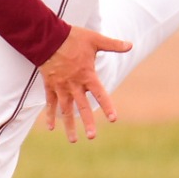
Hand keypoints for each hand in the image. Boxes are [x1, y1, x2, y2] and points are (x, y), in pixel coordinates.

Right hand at [39, 25, 131, 142]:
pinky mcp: (49, 86)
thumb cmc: (72, 37)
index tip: (113, 119)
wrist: (47, 37)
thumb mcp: (95, 39)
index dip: (107, 106)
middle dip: (87, 123)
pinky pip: (50, 103)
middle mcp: (74, 85)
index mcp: (87, 75)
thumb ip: (112, 44)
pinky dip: (50, 115)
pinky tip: (51, 127)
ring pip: (65, 110)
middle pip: (82, 107)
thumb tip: (130, 44)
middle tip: (92, 137)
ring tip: (73, 140)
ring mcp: (61, 87)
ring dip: (69, 125)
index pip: (100, 94)